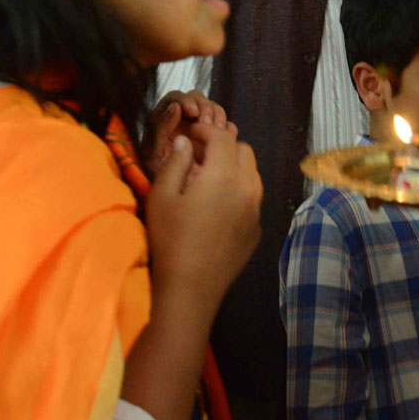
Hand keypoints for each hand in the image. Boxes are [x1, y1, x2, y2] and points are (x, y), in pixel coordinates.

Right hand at [144, 124, 261, 303]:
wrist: (190, 289)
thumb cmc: (170, 240)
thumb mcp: (162, 196)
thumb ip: (176, 162)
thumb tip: (185, 142)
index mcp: (225, 175)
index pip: (223, 137)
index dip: (205, 130)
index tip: (190, 134)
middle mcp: (249, 188)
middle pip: (244, 150)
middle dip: (223, 146)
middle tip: (198, 155)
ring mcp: (256, 210)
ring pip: (252, 174)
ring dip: (233, 167)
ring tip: (207, 178)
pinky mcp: (256, 229)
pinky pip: (253, 198)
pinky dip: (239, 191)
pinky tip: (217, 206)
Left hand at [146, 90, 235, 174]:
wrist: (173, 193)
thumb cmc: (157, 172)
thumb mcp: (152, 151)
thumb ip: (160, 128)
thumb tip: (175, 107)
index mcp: (165, 117)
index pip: (176, 97)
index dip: (186, 100)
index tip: (193, 111)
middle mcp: (183, 118)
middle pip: (198, 99)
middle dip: (205, 107)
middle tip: (207, 122)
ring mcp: (201, 127)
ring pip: (213, 109)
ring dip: (218, 115)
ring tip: (217, 128)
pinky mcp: (216, 137)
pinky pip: (226, 125)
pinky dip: (228, 127)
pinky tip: (227, 135)